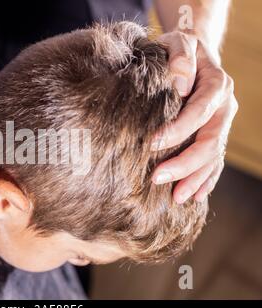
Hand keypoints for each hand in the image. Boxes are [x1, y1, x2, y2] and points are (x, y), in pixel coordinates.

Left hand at [152, 31, 237, 203]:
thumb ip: (180, 54)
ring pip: (214, 156)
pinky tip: (195, 195)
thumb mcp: (178, 41)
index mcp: (216, 85)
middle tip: (157, 179)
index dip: (178, 130)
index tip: (151, 144)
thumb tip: (180, 83)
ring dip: (195, 178)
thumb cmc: (179, 49)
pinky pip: (214, 161)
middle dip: (185, 163)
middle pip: (210, 141)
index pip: (199, 112)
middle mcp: (224, 107)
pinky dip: (206, 179)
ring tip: (176, 198)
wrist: (193, 55)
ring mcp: (221, 124)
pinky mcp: (214, 134)